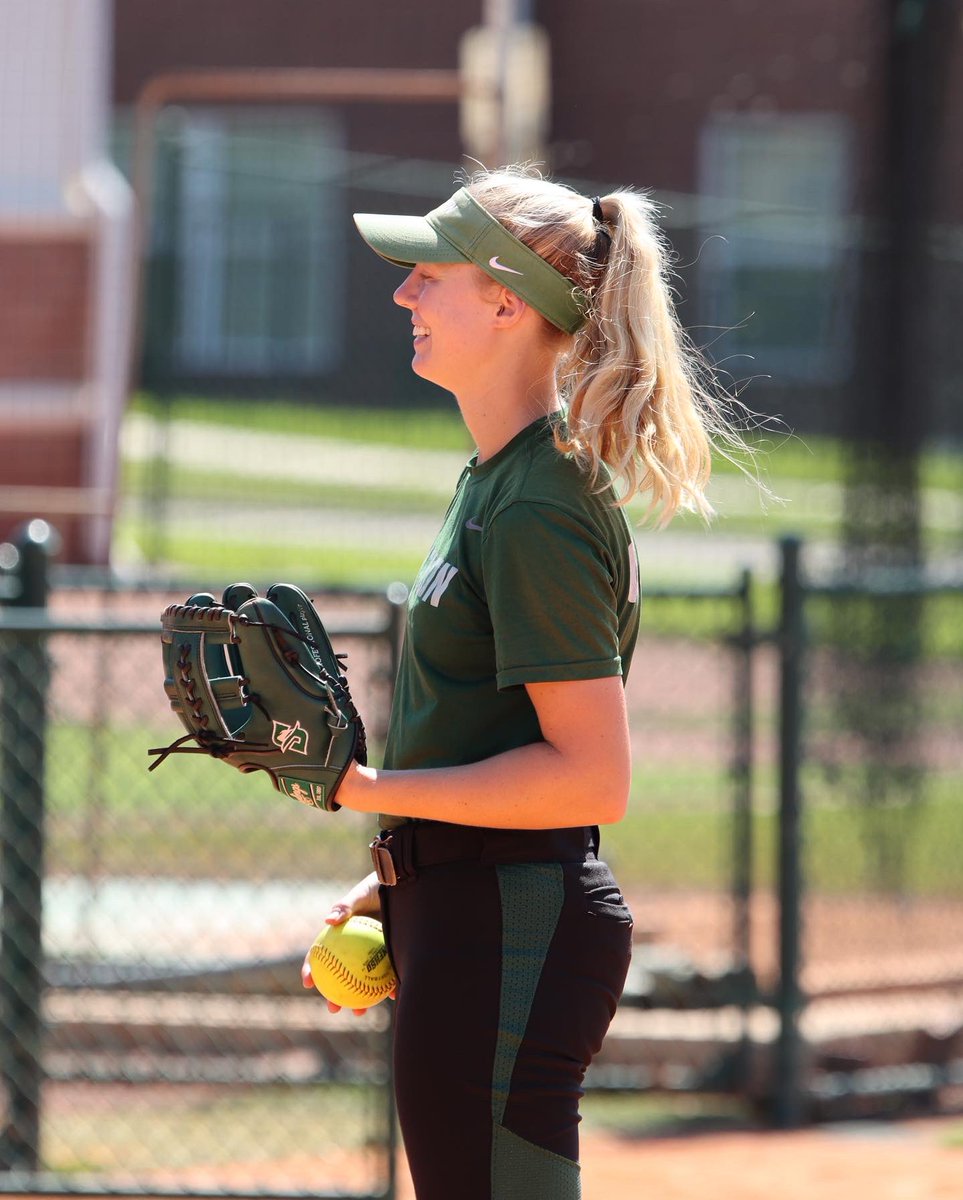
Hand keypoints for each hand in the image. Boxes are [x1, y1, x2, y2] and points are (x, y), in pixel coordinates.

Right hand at [300, 871, 393, 1014]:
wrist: (404, 885)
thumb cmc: (377, 886)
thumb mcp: (361, 893)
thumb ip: (346, 905)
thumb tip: (327, 920)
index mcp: (341, 935)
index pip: (320, 955)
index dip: (311, 969)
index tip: (307, 982)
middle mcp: (355, 948)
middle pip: (340, 976)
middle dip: (334, 995)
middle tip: (332, 1007)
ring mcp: (374, 954)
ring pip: (363, 981)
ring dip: (360, 998)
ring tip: (360, 1011)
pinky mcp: (392, 955)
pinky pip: (388, 973)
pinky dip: (388, 985)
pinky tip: (392, 995)